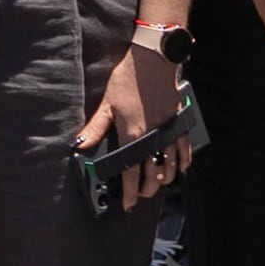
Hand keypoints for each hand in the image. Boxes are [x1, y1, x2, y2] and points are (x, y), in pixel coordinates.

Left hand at [76, 38, 190, 200]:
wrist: (153, 60)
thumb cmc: (128, 79)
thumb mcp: (107, 104)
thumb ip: (96, 128)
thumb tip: (80, 145)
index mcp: (133, 135)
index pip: (131, 174)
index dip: (129, 193)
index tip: (128, 205)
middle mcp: (152, 138)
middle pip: (153, 175)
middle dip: (147, 190)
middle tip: (140, 195)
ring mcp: (168, 131)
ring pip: (171, 166)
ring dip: (164, 179)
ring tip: (156, 183)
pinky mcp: (178, 123)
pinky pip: (184, 149)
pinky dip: (183, 162)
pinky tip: (179, 168)